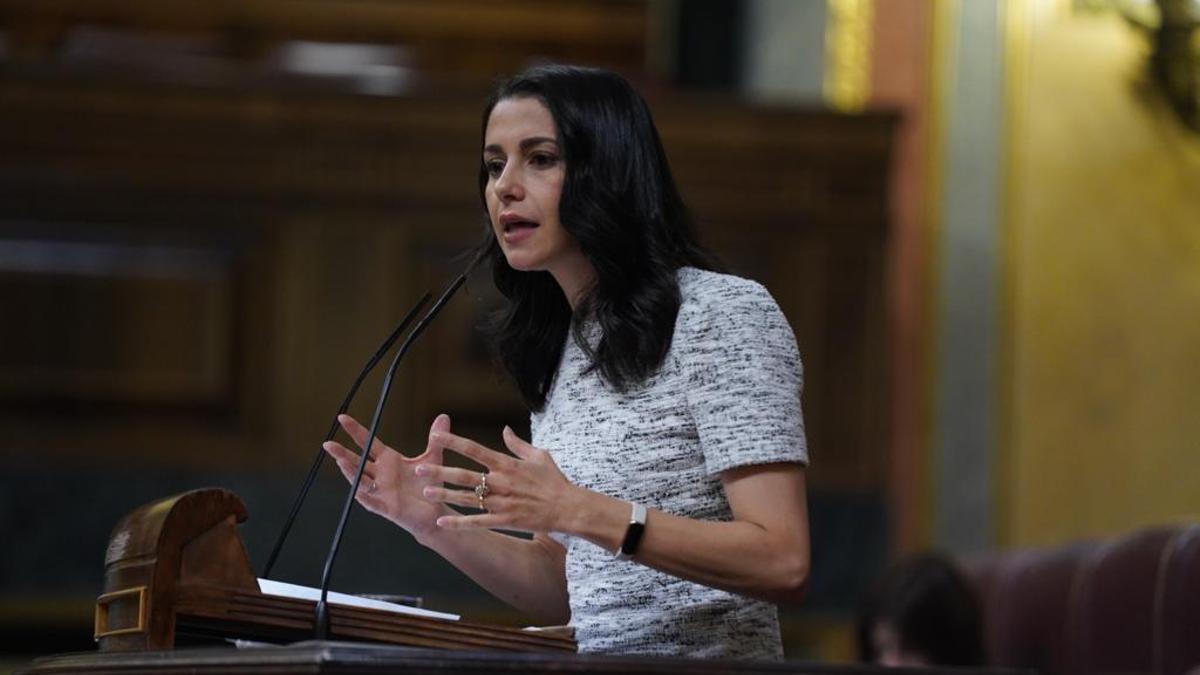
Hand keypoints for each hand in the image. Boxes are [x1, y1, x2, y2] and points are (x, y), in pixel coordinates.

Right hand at [323, 413, 452, 541]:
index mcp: (388, 461)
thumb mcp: (432, 458)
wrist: (434, 510)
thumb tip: (443, 416)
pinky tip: (356, 489)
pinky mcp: (386, 507)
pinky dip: (363, 495)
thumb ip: (435, 439)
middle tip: (328, 443)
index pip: (368, 443)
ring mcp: (381, 491)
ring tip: (339, 461)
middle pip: (357, 461)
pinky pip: (371, 501)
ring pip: (360, 480)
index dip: (355, 431)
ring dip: (349, 471)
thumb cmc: (428, 484)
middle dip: (342, 453)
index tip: (342, 418)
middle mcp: (380, 475)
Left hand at [418, 426, 578, 533]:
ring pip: (466, 497)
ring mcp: (501, 501)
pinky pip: (476, 521)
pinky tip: (442, 522)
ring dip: (444, 495)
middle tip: (419, 469)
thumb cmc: (554, 481)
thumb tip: (505, 430)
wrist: (567, 507)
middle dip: (439, 471)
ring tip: (425, 492)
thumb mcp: (539, 456)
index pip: (474, 449)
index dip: (454, 442)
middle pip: (463, 474)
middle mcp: (500, 481)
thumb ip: (518, 444)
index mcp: (506, 464)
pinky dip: (459, 522)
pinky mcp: (504, 520)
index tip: (436, 436)